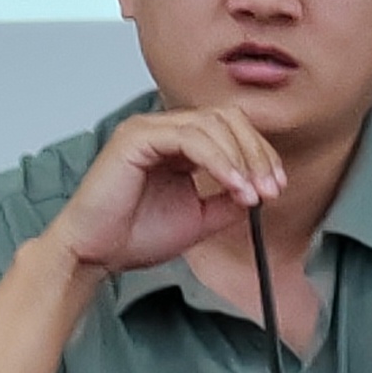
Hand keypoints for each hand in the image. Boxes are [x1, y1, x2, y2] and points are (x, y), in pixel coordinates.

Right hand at [48, 105, 284, 277]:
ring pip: (212, 124)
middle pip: (227, 118)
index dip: (259, 154)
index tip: (276, 187)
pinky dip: (218, 160)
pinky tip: (233, 185)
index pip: (230, 129)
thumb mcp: (198, 218)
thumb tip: (261, 191)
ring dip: (241, 158)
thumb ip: (228, 201)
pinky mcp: (137, 137)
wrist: (95, 254)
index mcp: (178, 143)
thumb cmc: (134, 235)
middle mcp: (164, 128)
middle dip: (256, 152)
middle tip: (271, 188)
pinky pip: (189, 137)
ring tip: (253, 193)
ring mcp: (149, 128)